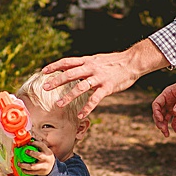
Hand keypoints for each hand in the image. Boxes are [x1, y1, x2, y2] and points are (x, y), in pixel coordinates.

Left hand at [18, 141, 54, 175]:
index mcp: (47, 152)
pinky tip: (22, 169)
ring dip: (24, 165)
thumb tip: (30, 139)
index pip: (42, 146)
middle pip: (39, 156)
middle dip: (31, 153)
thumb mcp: (45, 151)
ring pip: (33, 166)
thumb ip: (38, 146)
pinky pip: (31, 172)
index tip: (28, 143)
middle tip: (25, 151)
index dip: (35, 143)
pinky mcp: (40, 172)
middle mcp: (46, 159)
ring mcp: (43, 166)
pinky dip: (25, 171)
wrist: (51, 168)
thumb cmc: (45, 157)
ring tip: (19, 163)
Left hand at [42, 39, 169, 118]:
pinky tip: (81, 115)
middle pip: (70, 74)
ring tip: (58, 104)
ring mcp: (99, 78)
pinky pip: (95, 99)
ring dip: (68, 96)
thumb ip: (85, 65)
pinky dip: (87, 108)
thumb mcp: (97, 60)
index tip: (43, 71)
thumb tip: (73, 69)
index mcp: (87, 61)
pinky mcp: (107, 87)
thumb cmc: (114, 62)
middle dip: (56, 81)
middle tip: (46, 88)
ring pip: (80, 87)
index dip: (55, 66)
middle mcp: (91, 68)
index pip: (67, 62)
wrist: (132, 61)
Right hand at [152, 77, 175, 135]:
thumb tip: (175, 112)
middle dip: (159, 122)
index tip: (161, 119)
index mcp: (167, 94)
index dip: (156, 112)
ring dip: (165, 127)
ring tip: (167, 135)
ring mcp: (173, 108)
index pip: (157, 104)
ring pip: (165, 119)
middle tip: (163, 129)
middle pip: (159, 113)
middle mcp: (168, 102)